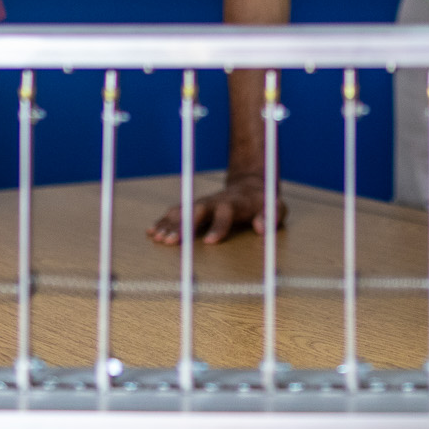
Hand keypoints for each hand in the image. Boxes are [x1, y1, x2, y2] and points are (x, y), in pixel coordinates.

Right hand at [147, 175, 283, 244]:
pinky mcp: (195, 207)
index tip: (210, 242)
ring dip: (170, 224)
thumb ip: (272, 215)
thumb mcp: (276, 207)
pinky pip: (176, 212)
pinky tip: (151, 232)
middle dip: (184, 225)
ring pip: (183, 211)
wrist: (250, 185)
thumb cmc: (263, 202)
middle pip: (197, 211)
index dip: (218, 227)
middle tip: (172, 242)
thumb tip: (262, 228)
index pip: (225, 213)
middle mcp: (215, 202)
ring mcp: (203, 203)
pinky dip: (163, 221)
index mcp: (235, 203)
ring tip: (158, 238)